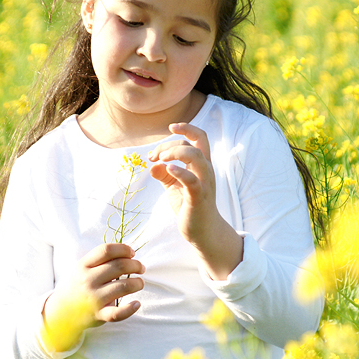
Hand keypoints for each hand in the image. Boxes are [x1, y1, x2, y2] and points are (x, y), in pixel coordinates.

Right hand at [41, 243, 144, 351]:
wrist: (61, 312)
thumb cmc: (79, 285)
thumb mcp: (83, 268)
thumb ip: (102, 259)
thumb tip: (129, 253)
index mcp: (84, 265)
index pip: (106, 250)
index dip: (124, 249)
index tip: (132, 253)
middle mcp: (88, 280)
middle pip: (119, 266)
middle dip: (136, 265)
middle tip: (141, 268)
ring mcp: (93, 298)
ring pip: (123, 287)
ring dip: (138, 283)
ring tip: (140, 283)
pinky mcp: (99, 315)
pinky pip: (117, 313)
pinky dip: (130, 309)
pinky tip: (136, 304)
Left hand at [148, 122, 242, 279]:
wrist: (202, 232)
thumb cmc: (190, 206)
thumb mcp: (174, 186)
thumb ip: (164, 173)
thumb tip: (152, 165)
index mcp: (202, 165)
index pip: (200, 138)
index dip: (187, 128)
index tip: (171, 127)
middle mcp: (206, 171)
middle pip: (193, 145)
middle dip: (170, 144)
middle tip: (153, 156)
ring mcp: (204, 183)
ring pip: (196, 157)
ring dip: (176, 153)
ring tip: (161, 159)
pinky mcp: (198, 197)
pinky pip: (191, 180)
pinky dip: (179, 171)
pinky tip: (167, 168)